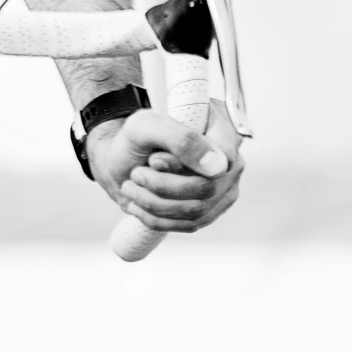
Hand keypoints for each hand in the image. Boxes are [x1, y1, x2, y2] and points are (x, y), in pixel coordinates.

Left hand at [88, 101, 242, 233]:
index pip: (221, 158)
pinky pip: (189, 225)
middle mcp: (228, 163)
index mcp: (221, 132)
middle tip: (136, 174)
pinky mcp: (209, 212)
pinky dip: (157, 218)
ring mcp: (222, 190)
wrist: (123, 158)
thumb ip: (181, 139)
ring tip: (132, 187)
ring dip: (154, 203)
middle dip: (162, 186)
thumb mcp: (147, 126)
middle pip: (206, 189)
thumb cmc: (136, 137)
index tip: (152, 161)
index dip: (185, 166)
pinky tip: (138, 205)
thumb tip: (216, 167)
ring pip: (196, 211)